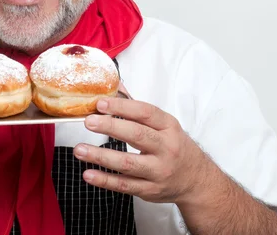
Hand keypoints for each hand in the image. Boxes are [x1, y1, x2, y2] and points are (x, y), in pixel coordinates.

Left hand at [73, 97, 212, 204]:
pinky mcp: (150, 190)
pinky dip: (105, 180)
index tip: (100, 103)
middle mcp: (166, 148)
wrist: (197, 180)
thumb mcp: (164, 124)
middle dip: (110, 127)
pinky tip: (88, 174)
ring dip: (101, 156)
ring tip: (80, 150)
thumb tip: (115, 86)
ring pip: (128, 163)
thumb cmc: (175, 146)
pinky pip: (125, 185)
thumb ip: (137, 107)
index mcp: (169, 127)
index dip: (122, 107)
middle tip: (88, 121)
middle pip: (137, 135)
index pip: (145, 112)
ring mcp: (158, 171)